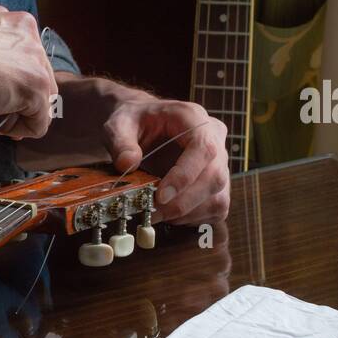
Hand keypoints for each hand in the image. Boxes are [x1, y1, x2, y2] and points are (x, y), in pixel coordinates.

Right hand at [0, 5, 57, 139]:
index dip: (9, 88)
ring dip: (13, 117)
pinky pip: (39, 125)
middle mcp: (30, 35)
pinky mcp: (36, 86)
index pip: (27, 64)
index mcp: (14, 22)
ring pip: (41, 104)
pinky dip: (15, 131)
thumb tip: (5, 89)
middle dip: (14, 103)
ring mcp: (36, 60)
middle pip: (38, 84)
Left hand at [39, 75, 230, 225]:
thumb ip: (120, 142)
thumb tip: (127, 164)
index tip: (161, 196)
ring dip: (188, 213)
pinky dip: (193, 218)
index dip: (185, 175)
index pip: (203, 148)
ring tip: (157, 214)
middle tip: (153, 213)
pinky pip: (215, 208)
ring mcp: (219, 162)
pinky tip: (170, 215)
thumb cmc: (134, 122)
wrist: (143, 123)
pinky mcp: (216, 183)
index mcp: (194, 118)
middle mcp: (214, 139)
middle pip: (215, 177)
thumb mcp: (119, 124)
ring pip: (218, 197)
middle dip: (184, 202)